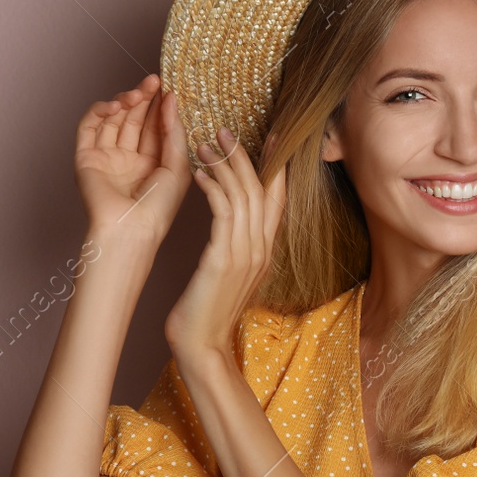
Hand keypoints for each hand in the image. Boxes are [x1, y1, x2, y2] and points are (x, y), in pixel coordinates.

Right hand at [73, 74, 191, 245]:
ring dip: (126, 102)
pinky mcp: (86, 158)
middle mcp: (129, 160)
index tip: (169, 88)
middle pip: (134, 120)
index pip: (155, 128)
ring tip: (140, 92)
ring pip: (113, 120)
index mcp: (152, 164)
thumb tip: (171, 100)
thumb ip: (174, 132)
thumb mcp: (177, 165)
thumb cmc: (158, 208)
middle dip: (144, 99)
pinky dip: (100, 111)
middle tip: (154, 81)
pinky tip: (116, 104)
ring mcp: (107, 158)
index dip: (161, 107)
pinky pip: (89, 127)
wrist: (131, 229)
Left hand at [165, 128, 287, 366]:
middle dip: (245, 155)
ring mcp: (246, 253)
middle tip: (225, 130)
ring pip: (244, 195)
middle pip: (262, 190)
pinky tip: (199, 174)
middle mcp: (261, 249)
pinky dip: (213, 187)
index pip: (277, 200)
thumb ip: (238, 251)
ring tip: (207, 143)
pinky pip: (223, 211)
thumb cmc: (207, 314)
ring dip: (225, 164)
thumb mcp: (230, 276)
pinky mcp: (224, 258)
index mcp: (265, 251)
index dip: (276, 166)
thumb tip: (235, 230)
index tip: (271, 137)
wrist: (203, 346)